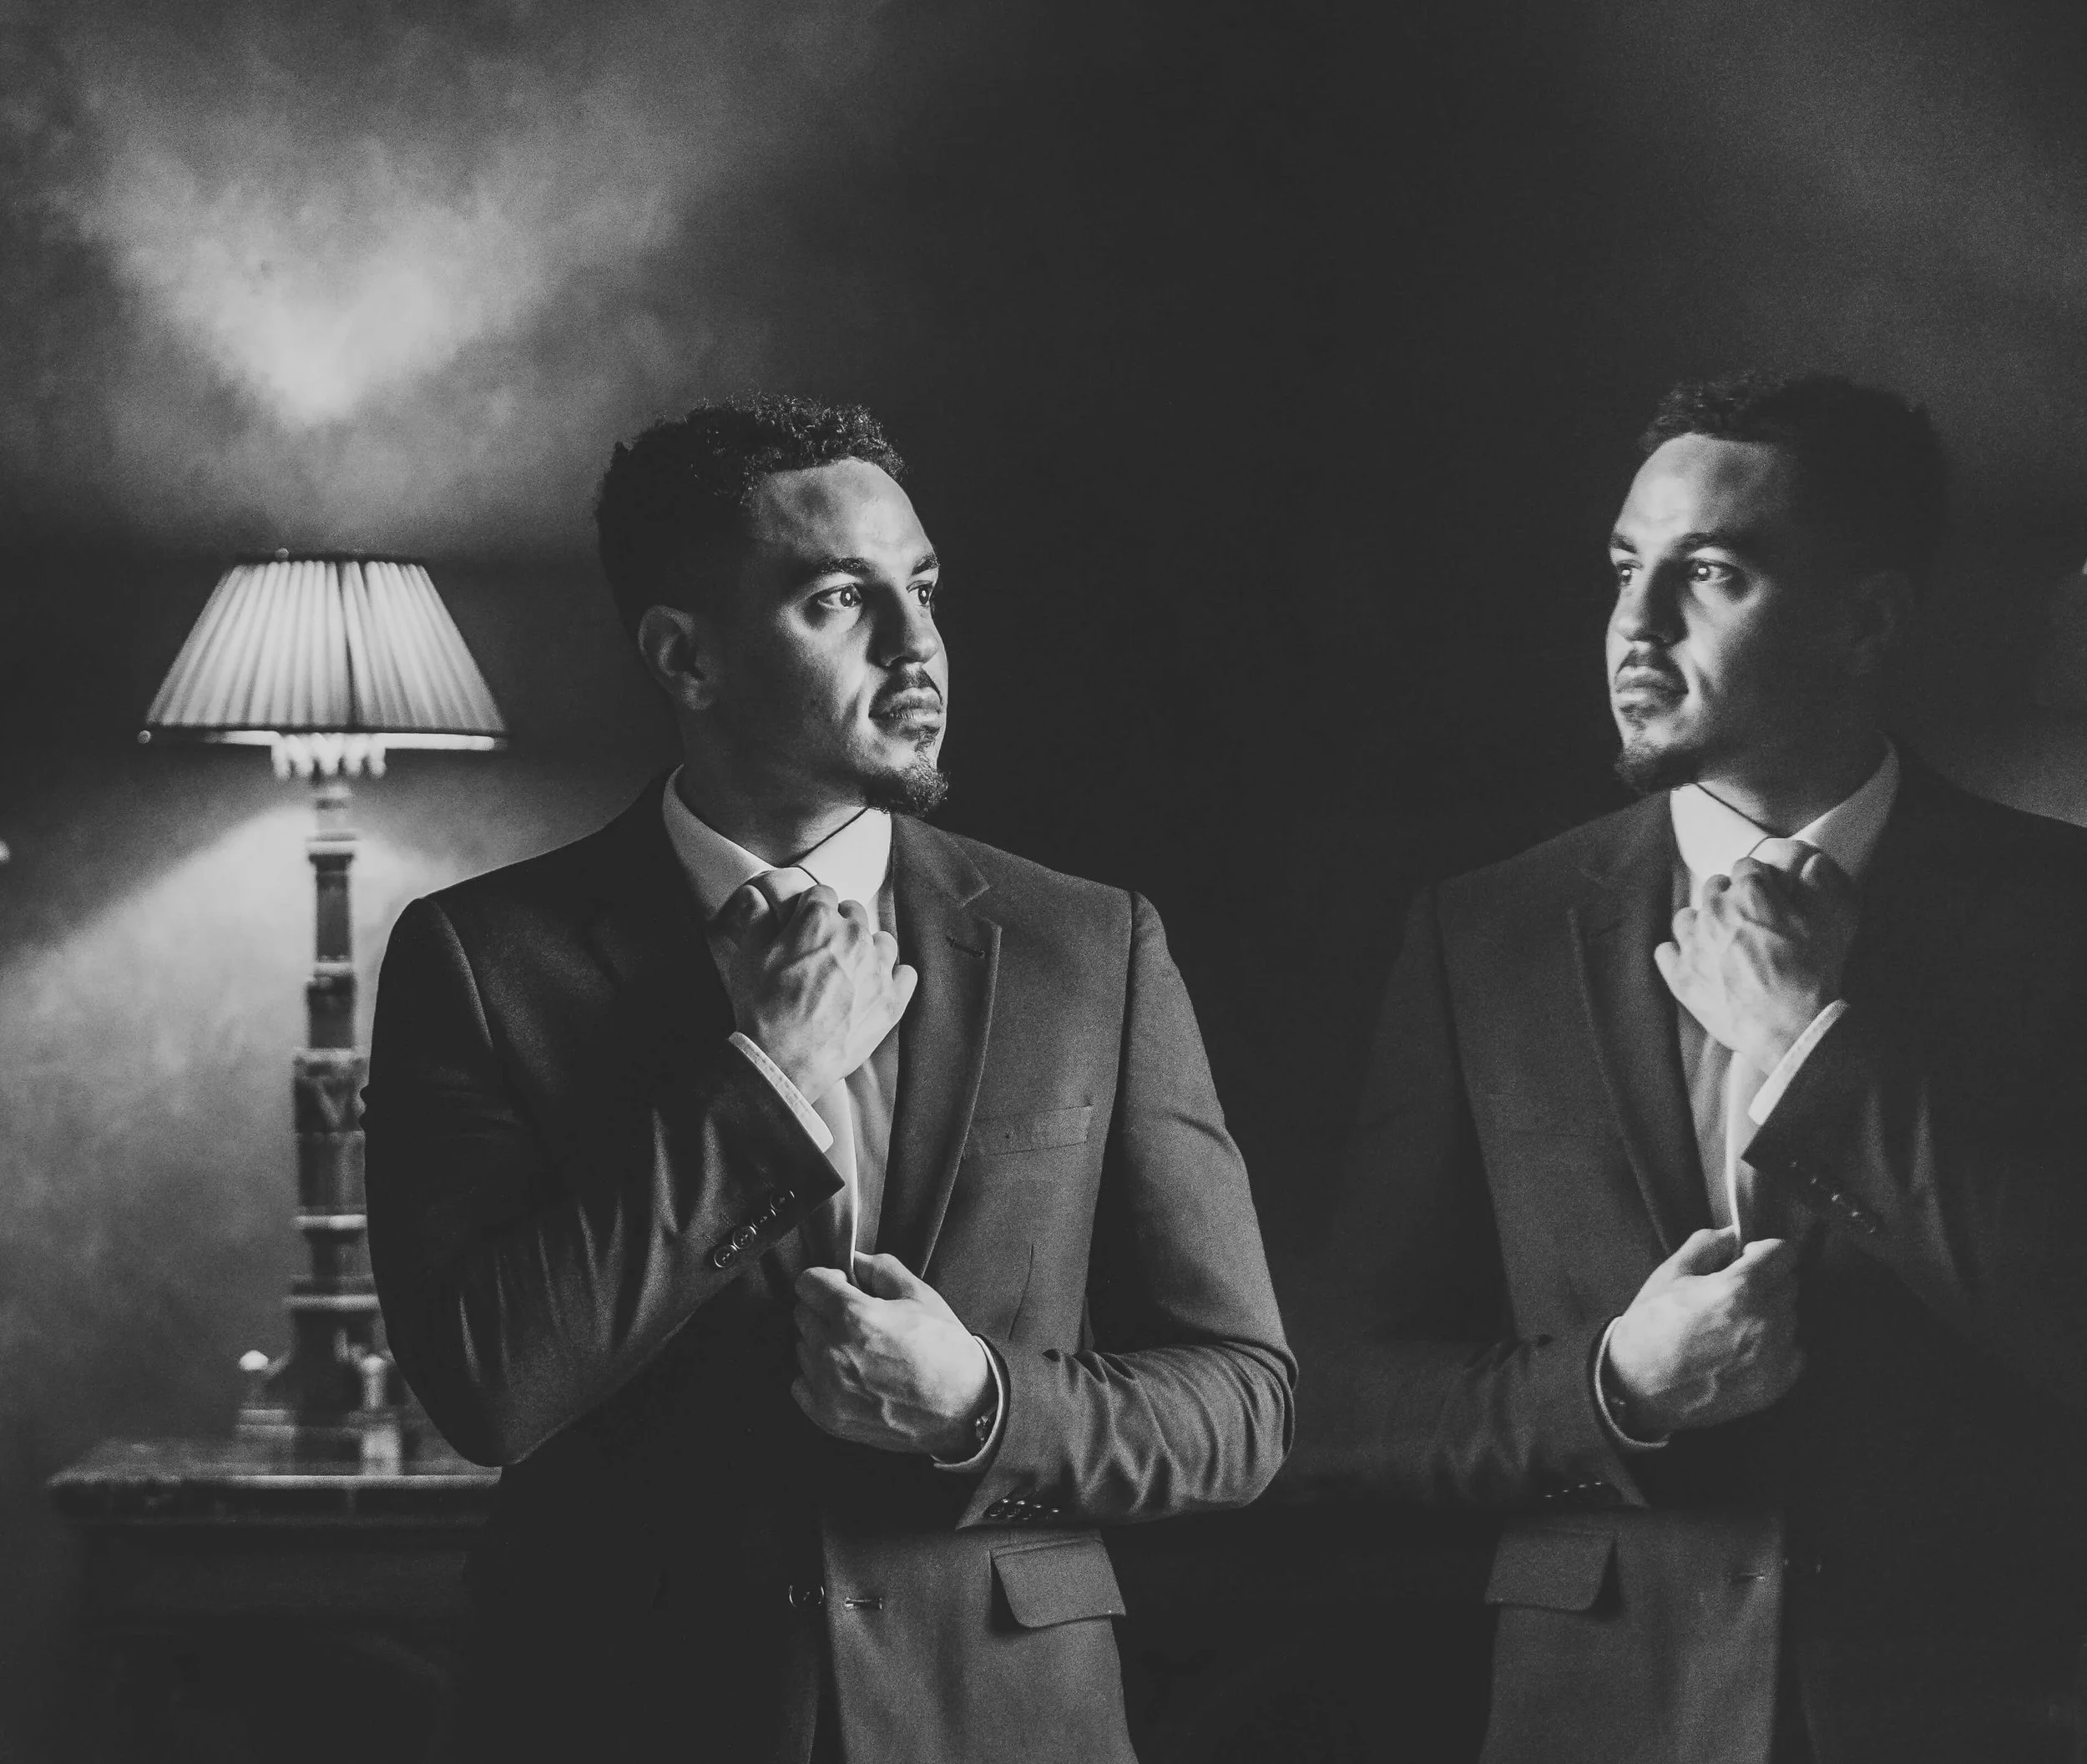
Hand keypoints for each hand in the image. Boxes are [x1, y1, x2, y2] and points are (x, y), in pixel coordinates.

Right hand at [721, 883, 917, 1103]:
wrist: (785, 1059)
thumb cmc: (764, 1009)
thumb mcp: (748, 958)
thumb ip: (756, 919)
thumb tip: (757, 896)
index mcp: (819, 920)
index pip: (822, 895)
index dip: (810, 909)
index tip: (804, 924)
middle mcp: (854, 937)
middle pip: (854, 914)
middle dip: (838, 925)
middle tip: (821, 950)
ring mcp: (877, 968)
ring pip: (882, 941)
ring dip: (868, 948)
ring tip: (849, 968)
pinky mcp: (891, 999)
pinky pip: (907, 974)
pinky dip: (894, 977)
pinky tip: (877, 985)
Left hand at [791, 1254, 992, 1456]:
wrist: (964, 1407)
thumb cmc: (946, 1352)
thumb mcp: (921, 1296)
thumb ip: (882, 1269)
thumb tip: (856, 1261)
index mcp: (855, 1316)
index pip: (808, 1283)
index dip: (826, 1278)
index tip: (839, 1285)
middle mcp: (834, 1352)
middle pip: (802, 1314)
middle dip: (824, 1308)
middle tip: (855, 1317)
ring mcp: (829, 1388)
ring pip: (801, 1348)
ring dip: (821, 1342)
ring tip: (857, 1349)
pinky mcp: (829, 1416)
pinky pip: (801, 1384)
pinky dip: (817, 1377)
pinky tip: (847, 1374)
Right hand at [1606, 1227, 1804, 1434]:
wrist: (1638, 1388)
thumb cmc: (1650, 1328)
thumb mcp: (1668, 1275)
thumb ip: (1705, 1245)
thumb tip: (1731, 1234)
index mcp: (1739, 1289)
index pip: (1783, 1253)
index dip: (1764, 1250)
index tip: (1749, 1257)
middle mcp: (1765, 1321)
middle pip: (1790, 1284)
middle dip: (1767, 1280)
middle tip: (1736, 1292)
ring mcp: (1773, 1356)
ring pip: (1791, 1317)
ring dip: (1772, 1312)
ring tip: (1736, 1323)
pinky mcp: (1774, 1385)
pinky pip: (1794, 1352)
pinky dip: (1778, 1345)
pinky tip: (1746, 1347)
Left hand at [1655, 838, 1857, 1073]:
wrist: (1790, 1025)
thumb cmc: (1813, 973)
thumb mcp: (1830, 923)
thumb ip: (1819, 887)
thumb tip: (1814, 862)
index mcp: (1750, 892)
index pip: (1746, 867)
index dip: (1757, 880)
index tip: (1764, 893)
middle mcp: (1715, 911)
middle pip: (1713, 889)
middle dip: (1728, 899)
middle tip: (1746, 921)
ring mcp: (1693, 943)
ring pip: (1686, 918)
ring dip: (1700, 924)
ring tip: (1719, 942)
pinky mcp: (1681, 975)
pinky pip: (1665, 953)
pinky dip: (1677, 955)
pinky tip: (1693, 962)